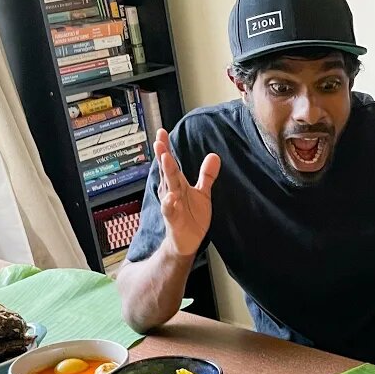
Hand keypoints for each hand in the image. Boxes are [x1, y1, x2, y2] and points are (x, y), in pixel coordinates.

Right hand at [155, 129, 220, 257]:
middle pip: (168, 171)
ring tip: (165, 159)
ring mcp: (171, 206)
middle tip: (160, 142)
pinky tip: (170, 196)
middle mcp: (171, 192)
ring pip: (168, 187)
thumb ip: (207, 175)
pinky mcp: (173, 220)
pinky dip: (169, 204)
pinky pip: (169, 211)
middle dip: (164, 156)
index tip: (162, 132)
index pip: (170, 163)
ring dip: (166, 174)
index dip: (166, 148)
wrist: (187, 241)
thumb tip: (214, 155)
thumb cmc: (192, 215)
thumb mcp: (202, 193)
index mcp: (177, 184)